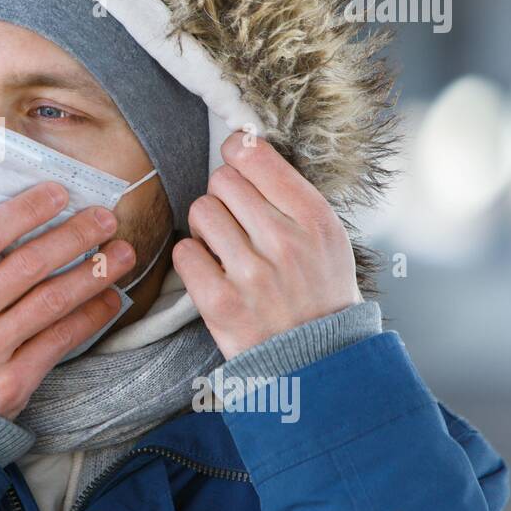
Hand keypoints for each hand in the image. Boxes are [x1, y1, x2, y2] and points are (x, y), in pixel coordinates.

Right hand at [0, 179, 136, 418]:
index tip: (57, 193)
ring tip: (121, 254)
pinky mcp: (12, 383)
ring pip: (50, 303)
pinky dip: (89, 319)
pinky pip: (58, 343)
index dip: (24, 211)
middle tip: (105, 218)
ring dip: (92, 275)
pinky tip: (110, 300)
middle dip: (72, 236)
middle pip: (26, 266)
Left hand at [172, 130, 361, 359]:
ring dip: (206, 227)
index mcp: (314, 218)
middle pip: (222, 180)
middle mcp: (284, 241)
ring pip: (200, 211)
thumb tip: (244, 149)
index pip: (254, 156)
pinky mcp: (220, 302)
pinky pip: (184, 252)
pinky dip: (193, 260)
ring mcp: (251, 273)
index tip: (236, 163)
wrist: (319, 360)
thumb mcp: (326, 237)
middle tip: (236, 221)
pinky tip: (213, 273)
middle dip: (223, 196)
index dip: (237, 153)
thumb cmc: (318, 292)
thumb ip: (289, 195)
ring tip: (225, 249)